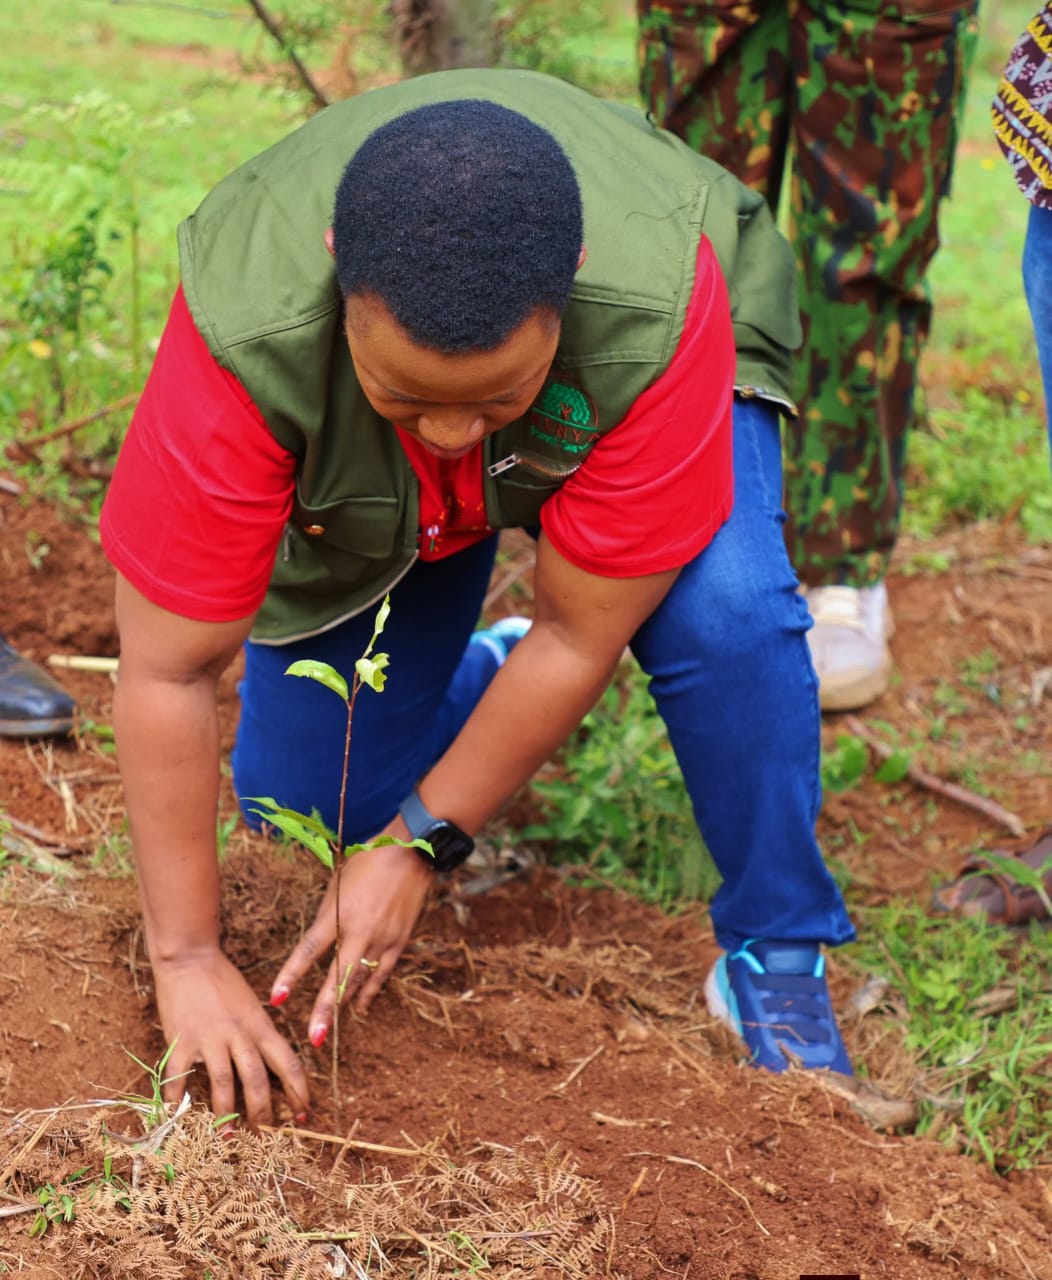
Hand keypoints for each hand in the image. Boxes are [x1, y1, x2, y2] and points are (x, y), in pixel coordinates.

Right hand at [152, 948, 309, 1128]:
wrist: (191, 958)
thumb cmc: (224, 983)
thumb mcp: (252, 1008)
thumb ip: (260, 1037)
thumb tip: (273, 1071)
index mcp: (261, 1026)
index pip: (289, 1063)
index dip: (299, 1092)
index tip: (304, 1114)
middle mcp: (239, 1034)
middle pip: (257, 1080)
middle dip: (264, 1112)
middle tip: (267, 1136)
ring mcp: (209, 1038)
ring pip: (223, 1084)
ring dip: (226, 1115)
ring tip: (228, 1138)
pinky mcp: (181, 1040)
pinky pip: (180, 1077)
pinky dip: (178, 1101)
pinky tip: (177, 1118)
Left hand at [270, 839, 434, 1047]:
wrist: (411, 853)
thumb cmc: (368, 862)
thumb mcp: (337, 884)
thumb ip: (327, 916)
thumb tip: (320, 942)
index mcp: (338, 913)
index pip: (309, 950)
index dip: (291, 975)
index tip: (276, 998)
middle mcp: (360, 931)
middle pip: (338, 978)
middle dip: (324, 1010)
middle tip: (313, 1037)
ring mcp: (382, 939)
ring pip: (360, 980)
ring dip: (343, 1004)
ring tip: (326, 1028)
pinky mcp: (399, 941)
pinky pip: (381, 973)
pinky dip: (369, 991)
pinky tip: (360, 1006)